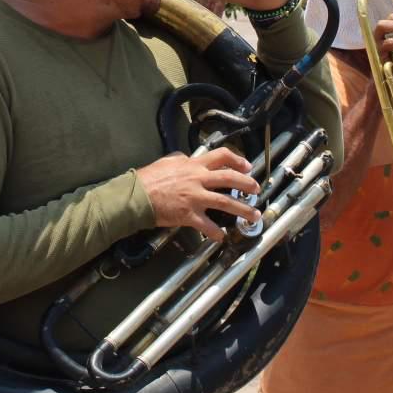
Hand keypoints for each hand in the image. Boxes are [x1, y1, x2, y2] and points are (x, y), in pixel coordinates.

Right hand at [136, 145, 260, 241]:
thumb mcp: (167, 161)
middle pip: (230, 179)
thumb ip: (181, 160)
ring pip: (226, 202)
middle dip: (247, 184)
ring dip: (243, 209)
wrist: (136, 196)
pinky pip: (207, 226)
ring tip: (253, 215)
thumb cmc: (148, 179)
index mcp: (194, 165)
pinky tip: (222, 236)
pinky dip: (216, 232)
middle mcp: (198, 179)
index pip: (221, 156)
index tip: (247, 166)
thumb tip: (187, 158)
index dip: (237, 160)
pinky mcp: (189, 215)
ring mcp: (196, 198)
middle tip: (256, 190)